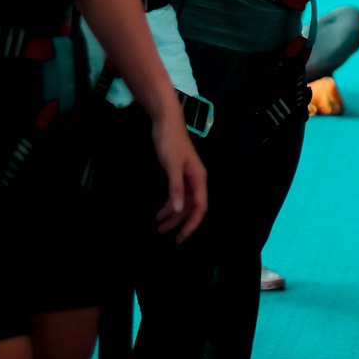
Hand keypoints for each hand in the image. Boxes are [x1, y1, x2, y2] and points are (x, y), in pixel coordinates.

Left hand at [151, 106, 206, 242]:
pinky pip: (176, 195)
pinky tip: (159, 212)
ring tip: (159, 226)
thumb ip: (175, 188)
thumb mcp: (172, 166)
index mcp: (199, 179)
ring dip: (172, 215)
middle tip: (166, 235)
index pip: (200, 207)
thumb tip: (178, 211)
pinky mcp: (178, 174)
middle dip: (180, 223)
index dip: (192, 224)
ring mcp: (187, 178)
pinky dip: (169, 205)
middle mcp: (196, 181)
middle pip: (191, 208)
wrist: (165, 121)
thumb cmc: (170, 142)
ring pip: (182, 203)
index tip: (181, 237)